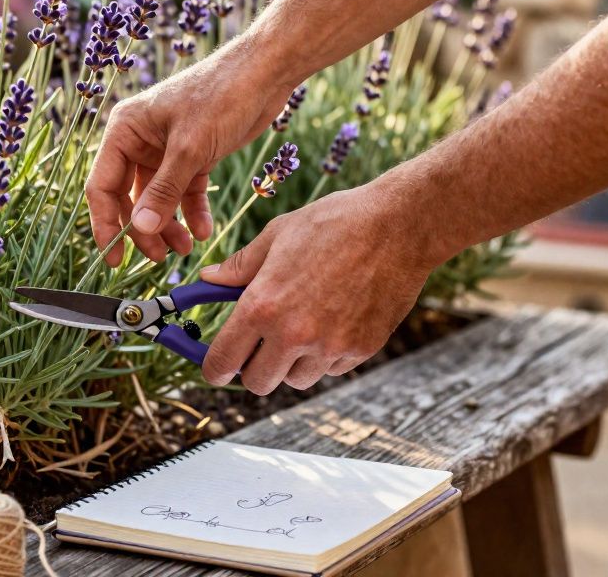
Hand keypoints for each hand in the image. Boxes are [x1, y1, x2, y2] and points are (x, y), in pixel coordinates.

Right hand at [86, 42, 292, 266]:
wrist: (266, 71)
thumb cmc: (222, 95)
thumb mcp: (189, 148)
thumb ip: (163, 191)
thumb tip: (140, 229)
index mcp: (124, 130)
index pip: (102, 186)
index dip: (106, 224)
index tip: (114, 258)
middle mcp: (139, 140)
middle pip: (129, 197)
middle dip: (143, 229)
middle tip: (158, 258)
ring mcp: (165, 148)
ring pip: (157, 199)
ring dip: (169, 225)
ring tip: (185, 249)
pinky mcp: (192, 154)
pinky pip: (184, 191)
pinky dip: (192, 212)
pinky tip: (204, 231)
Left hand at [199, 184, 439, 394]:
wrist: (398, 226)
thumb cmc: (333, 223)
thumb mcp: (277, 235)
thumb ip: (239, 266)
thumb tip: (209, 279)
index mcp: (263, 306)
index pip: (224, 361)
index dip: (213, 369)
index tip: (214, 368)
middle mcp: (294, 334)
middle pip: (258, 383)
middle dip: (252, 369)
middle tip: (257, 347)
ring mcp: (331, 346)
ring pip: (296, 380)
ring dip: (290, 363)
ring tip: (300, 327)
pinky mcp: (362, 350)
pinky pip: (331, 369)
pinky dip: (325, 356)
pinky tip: (333, 321)